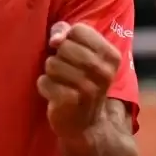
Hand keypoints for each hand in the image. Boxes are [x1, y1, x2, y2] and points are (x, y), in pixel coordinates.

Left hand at [37, 22, 120, 141]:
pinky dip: (45, 87)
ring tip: (62, 83)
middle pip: (64, 45)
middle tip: (66, 72)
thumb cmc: (81, 82)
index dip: (68, 37)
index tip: (72, 52)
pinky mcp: (70, 101)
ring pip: (51, 63)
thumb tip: (55, 38)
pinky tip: (56, 95)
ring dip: (51, 73)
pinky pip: (44, 81)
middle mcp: (103, 71)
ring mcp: (88, 88)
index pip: (79, 30)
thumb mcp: (82, 54)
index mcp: (111, 55)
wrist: (87, 125)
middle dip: (58, 56)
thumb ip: (67, 34)